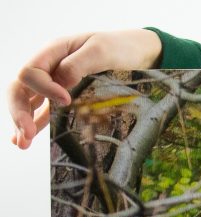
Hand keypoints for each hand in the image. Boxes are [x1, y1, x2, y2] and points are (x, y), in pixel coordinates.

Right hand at [10, 29, 162, 148]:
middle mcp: (50, 68)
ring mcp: (57, 84)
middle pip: (21, 89)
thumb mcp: (101, 50)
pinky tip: (27, 138)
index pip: (31, 73)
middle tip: (26, 133)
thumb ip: (78, 64)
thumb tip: (60, 82)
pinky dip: (35, 123)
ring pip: (30, 102)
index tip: (66, 100)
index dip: (43, 88)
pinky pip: (45, 110)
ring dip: (23, 123)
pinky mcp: (67, 98)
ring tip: (22, 143)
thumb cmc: (120, 47)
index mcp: (53, 53)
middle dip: (19, 111)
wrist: (139, 53)